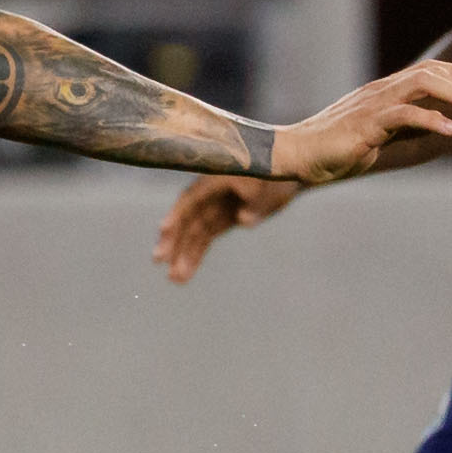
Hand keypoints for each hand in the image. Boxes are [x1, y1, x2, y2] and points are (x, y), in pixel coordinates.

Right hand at [154, 174, 303, 281]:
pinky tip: (185, 274)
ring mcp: (214, 208)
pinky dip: (195, 255)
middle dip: (173, 239)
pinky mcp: (221, 219)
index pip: (191, 199)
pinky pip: (204, 239)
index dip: (177, 213)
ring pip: (193, 233)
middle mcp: (209, 195)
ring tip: (175, 280)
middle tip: (159, 260)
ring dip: (183, 255)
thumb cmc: (280, 174)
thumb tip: (242, 219)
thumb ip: (255, 202)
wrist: (292, 172)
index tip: (163, 230)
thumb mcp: (270, 185)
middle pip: (187, 218)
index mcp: (216, 180)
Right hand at [268, 59, 451, 184]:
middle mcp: (381, 91)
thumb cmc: (333, 149)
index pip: (427, 70)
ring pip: (423, 84)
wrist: (297, 154)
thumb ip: (406, 127)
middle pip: (430, 72)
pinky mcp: (366, 124)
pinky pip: (405, 115)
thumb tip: (438, 126)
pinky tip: (450, 130)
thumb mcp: (379, 135)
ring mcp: (373, 105)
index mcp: (383, 92)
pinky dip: (432, 119)